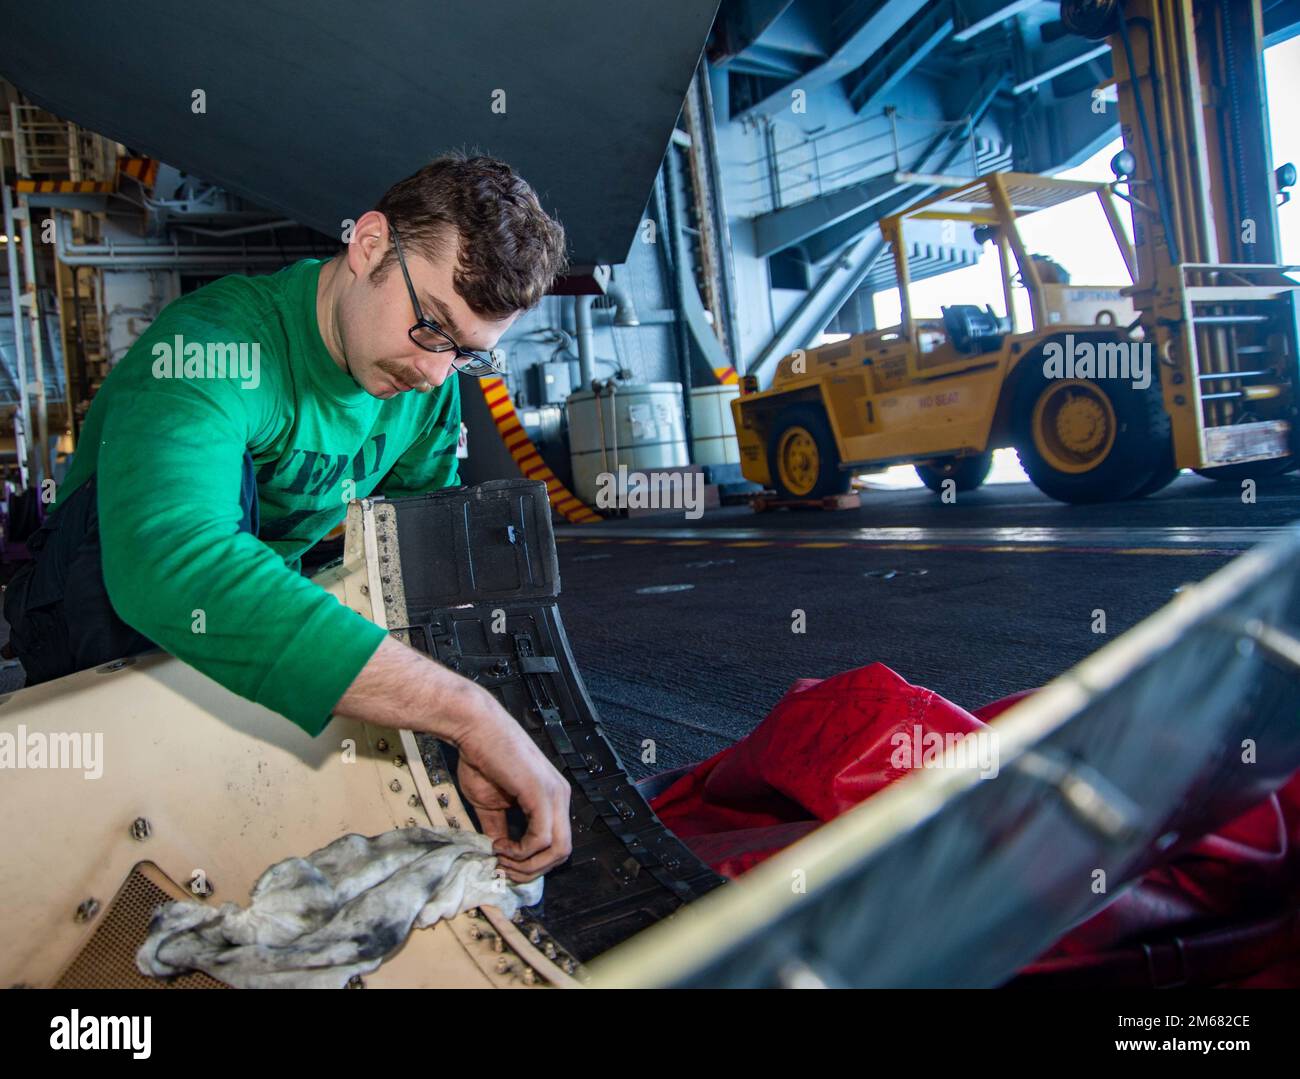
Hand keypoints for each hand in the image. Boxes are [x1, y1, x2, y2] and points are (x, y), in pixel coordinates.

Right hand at [452, 696, 571, 883]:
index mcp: (552, 798)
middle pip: (562, 852)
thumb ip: (500, 829)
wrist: (475, 730)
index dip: (531, 863)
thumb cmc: (482, 759)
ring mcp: (554, 794)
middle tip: (504, 869)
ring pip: (558, 850)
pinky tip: (501, 845)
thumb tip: (499, 855)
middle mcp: (560, 796)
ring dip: (526, 864)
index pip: (557, 844)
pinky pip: (542, 837)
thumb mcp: (492, 805)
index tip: (503, 863)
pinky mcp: (541, 792)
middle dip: (531, 870)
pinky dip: (521, 851)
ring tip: (500, 857)